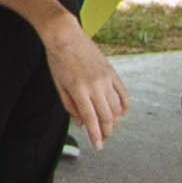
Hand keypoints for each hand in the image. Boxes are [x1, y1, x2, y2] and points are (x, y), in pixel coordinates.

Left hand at [42, 22, 130, 149]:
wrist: (65, 35)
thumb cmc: (57, 61)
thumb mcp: (59, 86)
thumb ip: (71, 107)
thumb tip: (83, 124)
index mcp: (79, 90)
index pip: (91, 120)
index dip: (96, 137)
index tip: (98, 147)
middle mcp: (95, 86)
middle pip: (107, 117)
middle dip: (106, 132)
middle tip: (102, 139)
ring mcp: (106, 79)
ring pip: (117, 108)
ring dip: (115, 122)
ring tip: (108, 127)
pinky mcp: (112, 73)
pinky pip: (124, 95)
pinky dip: (124, 107)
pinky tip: (119, 114)